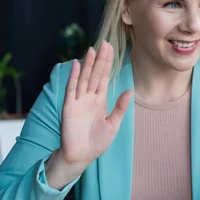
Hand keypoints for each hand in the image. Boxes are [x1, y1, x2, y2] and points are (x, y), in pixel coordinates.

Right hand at [47, 42, 132, 188]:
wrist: (81, 156)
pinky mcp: (69, 107)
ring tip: (92, 49)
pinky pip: (71, 89)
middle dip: (100, 60)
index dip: (108, 64)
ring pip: (84, 78)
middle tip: (105, 43)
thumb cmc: (96, 142)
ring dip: (88, 64)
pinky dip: (73, 77)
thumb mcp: (113, 124)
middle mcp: (88, 98)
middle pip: (95, 74)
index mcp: (99, 100)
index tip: (111, 50)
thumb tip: (130, 90)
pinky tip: (76, 64)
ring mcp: (78, 101)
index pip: (104, 78)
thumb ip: (120, 107)